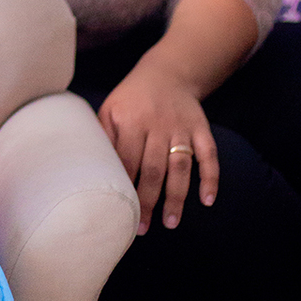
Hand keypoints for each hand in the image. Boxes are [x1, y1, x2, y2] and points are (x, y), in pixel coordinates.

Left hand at [97, 58, 218, 235]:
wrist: (167, 73)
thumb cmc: (131, 99)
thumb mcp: (110, 109)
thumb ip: (102, 137)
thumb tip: (90, 172)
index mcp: (130, 120)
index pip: (126, 160)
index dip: (123, 188)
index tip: (119, 212)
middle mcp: (157, 124)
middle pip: (153, 168)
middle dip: (148, 200)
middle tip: (142, 227)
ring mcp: (182, 127)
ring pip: (180, 165)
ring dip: (176, 196)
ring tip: (171, 222)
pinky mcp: (201, 128)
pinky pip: (209, 154)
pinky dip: (210, 177)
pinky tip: (207, 200)